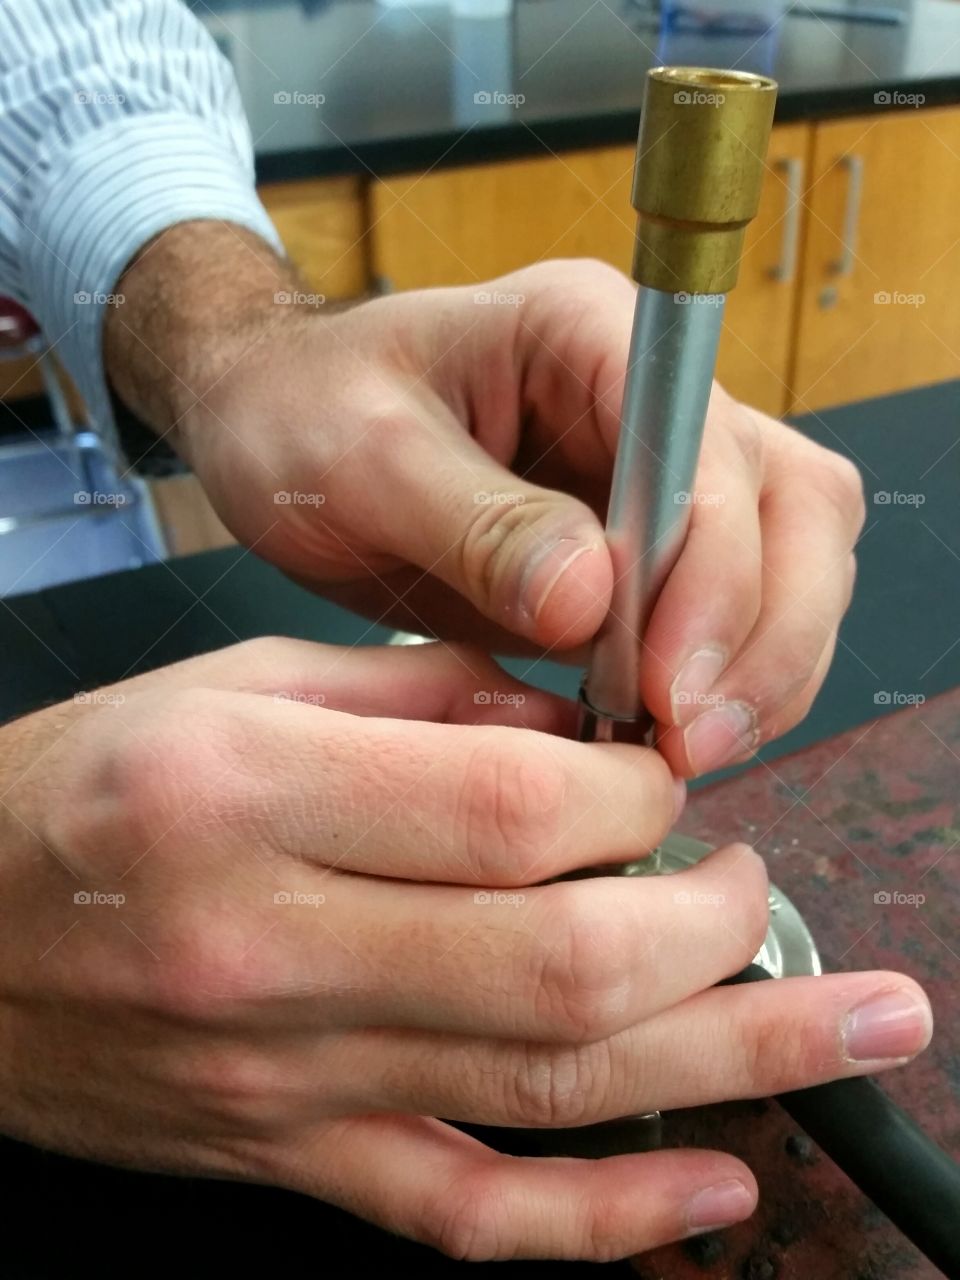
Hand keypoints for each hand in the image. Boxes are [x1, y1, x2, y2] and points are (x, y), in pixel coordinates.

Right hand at [0, 638, 929, 1261]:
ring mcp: (286, 1081)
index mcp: (251, 791)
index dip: (634, 794)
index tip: (662, 779)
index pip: (512, 810)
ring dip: (735, 1061)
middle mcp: (273, 946)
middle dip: (712, 924)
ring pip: (551, 1095)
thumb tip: (574, 731)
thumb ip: (416, 693)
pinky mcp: (285, 1161)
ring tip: (859, 1029)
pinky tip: (714, 1196)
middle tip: (761, 885)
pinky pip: (465, 1217)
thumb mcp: (231, 681)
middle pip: (563, 964)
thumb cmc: (84, 788)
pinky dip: (604, 1222)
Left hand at [106, 230, 865, 778]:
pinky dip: (724, 679)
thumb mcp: (358, 456)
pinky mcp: (645, 543)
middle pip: (792, 503)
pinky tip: (671, 736)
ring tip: (682, 752)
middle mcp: (649, 390)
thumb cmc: (299, 413)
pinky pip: (734, 609)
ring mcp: (658, 468)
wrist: (277, 422)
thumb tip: (593, 603)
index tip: (663, 685)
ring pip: (790, 560)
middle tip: (687, 739)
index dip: (712, 573)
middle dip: (763, 632)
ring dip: (762, 666)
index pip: (709, 447)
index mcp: (585, 334)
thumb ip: (474, 521)